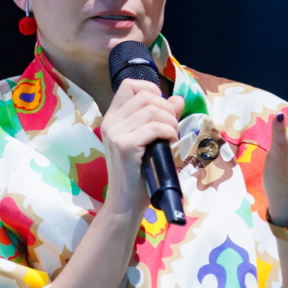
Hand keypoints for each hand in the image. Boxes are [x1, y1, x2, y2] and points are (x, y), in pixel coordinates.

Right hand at [98, 78, 184, 218]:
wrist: (126, 202)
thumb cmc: (139, 173)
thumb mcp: (150, 140)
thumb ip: (162, 117)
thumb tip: (177, 99)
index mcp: (113, 118)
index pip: (129, 85)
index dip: (151, 89)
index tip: (163, 108)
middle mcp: (110, 122)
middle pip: (145, 96)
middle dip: (167, 109)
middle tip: (172, 128)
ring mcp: (115, 133)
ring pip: (152, 110)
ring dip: (170, 122)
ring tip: (172, 137)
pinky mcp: (124, 146)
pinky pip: (154, 127)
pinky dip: (168, 132)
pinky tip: (170, 143)